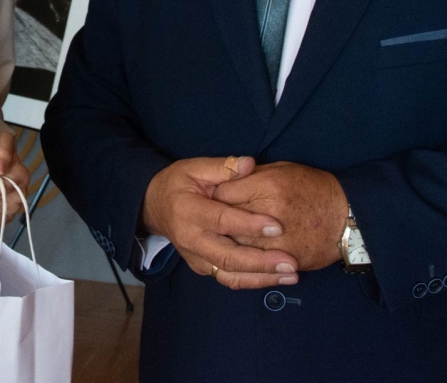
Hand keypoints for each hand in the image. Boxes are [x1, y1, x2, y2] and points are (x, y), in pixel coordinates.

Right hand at [142, 156, 298, 289]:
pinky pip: (229, 279)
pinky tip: (276, 278)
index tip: (278, 226)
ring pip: (230, 275)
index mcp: (188, 211)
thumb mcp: (195, 167)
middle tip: (291, 262)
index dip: (249, 225)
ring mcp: (196, 257)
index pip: (222, 221)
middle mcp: (191, 239)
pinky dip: (253, 281)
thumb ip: (223, 167)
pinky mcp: (203, 267)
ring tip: (291, 275)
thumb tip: (250, 164)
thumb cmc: (179, 183)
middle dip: (262, 262)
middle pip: (228, 257)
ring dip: (262, 278)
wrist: (155, 206)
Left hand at [213, 161, 346, 270]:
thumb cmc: (313, 187)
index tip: (208, 198)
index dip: (213, 196)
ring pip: (236, 247)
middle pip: (225, 223)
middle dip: (215, 224)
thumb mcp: (282, 170)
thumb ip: (252, 176)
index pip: (223, 193)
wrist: (346, 216)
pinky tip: (235, 261)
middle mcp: (271, 213)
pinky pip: (254, 267)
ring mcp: (278, 240)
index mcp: (269, 186)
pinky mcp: (285, 260)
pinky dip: (242, 265)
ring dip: (224, 246)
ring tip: (217, 243)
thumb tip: (225, 181)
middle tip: (209, 223)